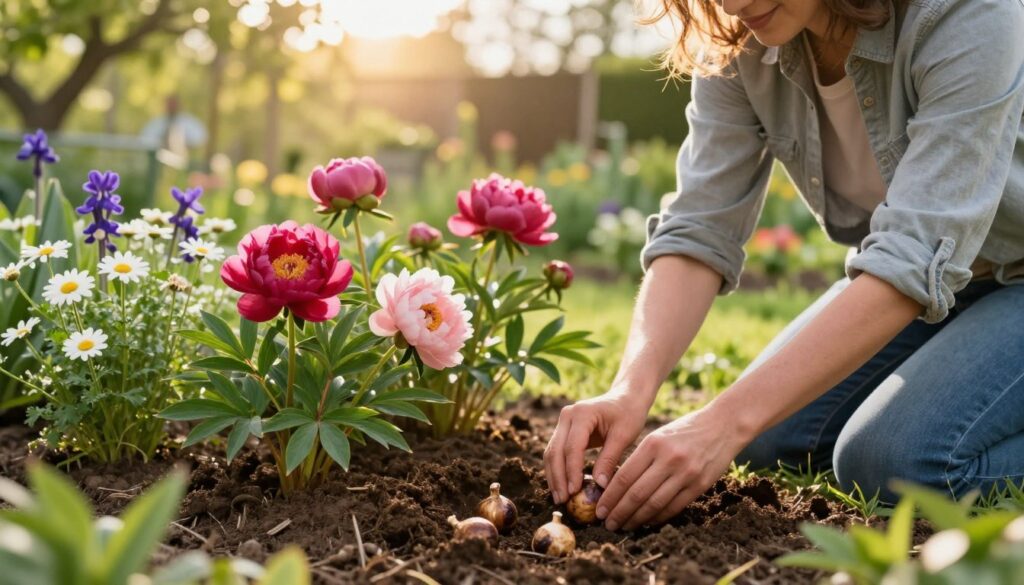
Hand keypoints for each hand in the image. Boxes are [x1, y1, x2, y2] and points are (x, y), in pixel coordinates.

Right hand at [543, 390, 648, 503]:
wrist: (626, 398)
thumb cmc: (629, 414)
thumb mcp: (624, 435)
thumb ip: (610, 458)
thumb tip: (599, 485)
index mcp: (582, 413)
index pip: (572, 447)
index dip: (572, 471)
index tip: (575, 491)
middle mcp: (567, 415)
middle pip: (556, 451)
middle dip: (558, 477)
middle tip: (563, 500)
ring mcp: (563, 422)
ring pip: (551, 453)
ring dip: (554, 476)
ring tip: (560, 498)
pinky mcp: (564, 430)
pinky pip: (556, 452)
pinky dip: (557, 470)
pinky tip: (562, 487)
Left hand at [595, 404, 749, 530]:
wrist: (723, 425)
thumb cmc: (685, 430)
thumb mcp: (659, 436)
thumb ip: (640, 458)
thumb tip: (616, 485)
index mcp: (653, 444)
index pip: (624, 477)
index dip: (609, 497)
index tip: (599, 509)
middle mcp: (668, 459)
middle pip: (636, 493)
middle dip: (618, 512)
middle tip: (607, 523)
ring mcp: (685, 473)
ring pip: (654, 504)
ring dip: (636, 519)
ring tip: (624, 526)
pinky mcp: (700, 485)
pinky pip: (674, 507)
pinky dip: (658, 517)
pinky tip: (647, 521)